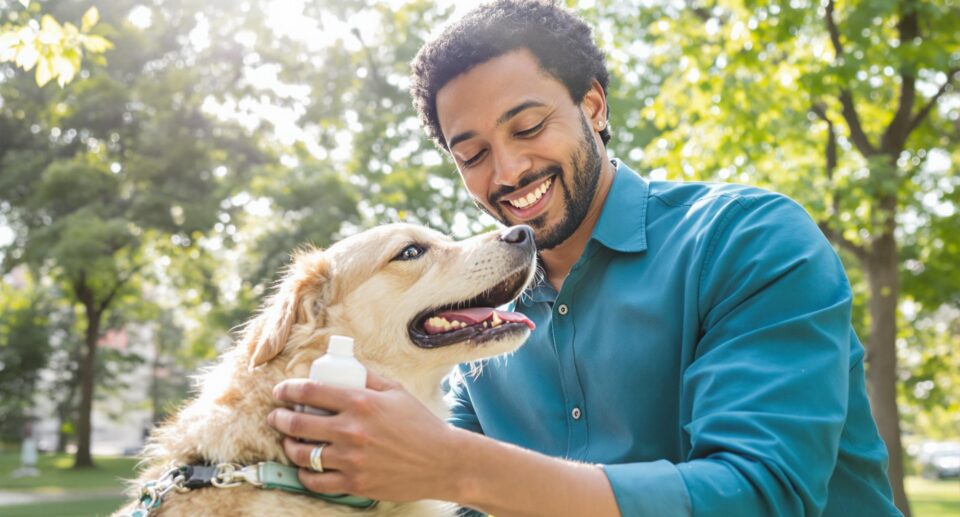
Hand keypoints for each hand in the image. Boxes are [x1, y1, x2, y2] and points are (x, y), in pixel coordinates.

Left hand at [267, 371, 460, 501]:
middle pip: (298, 423)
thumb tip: (345, 366)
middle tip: (276, 416)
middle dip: (280, 418)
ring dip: (289, 446)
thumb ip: (367, 378)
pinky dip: (305, 474)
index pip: (310, 391)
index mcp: (361, 402)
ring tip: (290, 442)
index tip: (281, 391)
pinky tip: (305, 467)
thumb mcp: (396, 392)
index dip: (288, 390)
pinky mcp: (355, 483)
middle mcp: (352, 430)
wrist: (442, 462)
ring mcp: (352, 459)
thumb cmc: (420, 424)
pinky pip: (316, 481)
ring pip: (303, 454)